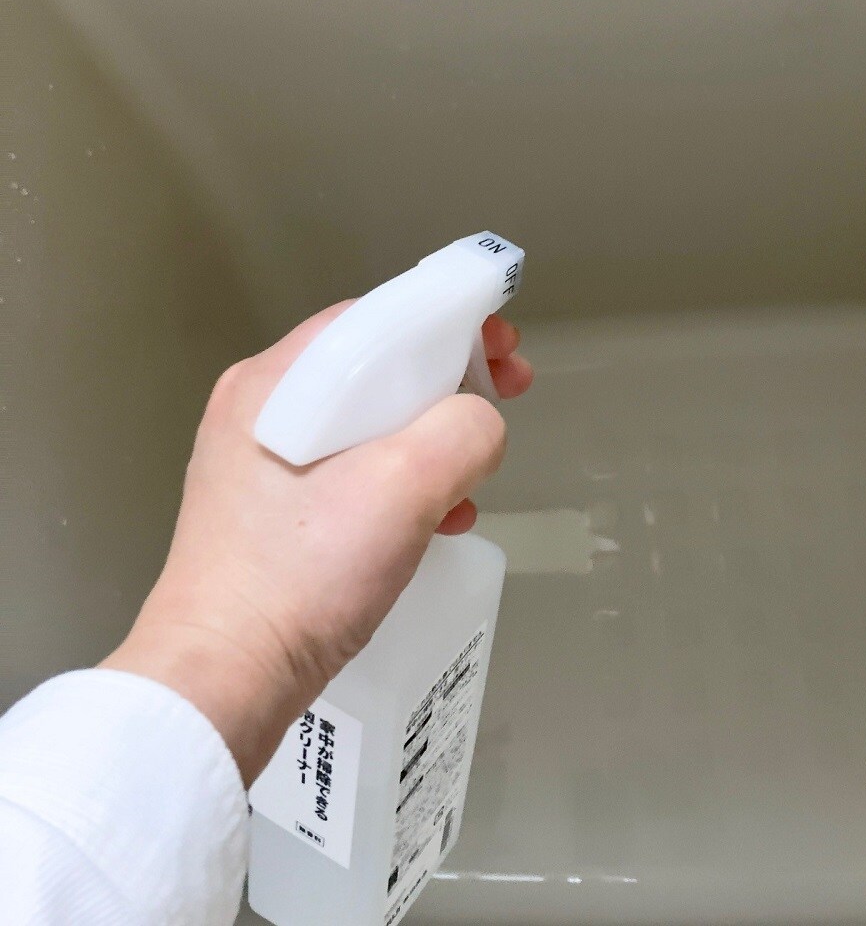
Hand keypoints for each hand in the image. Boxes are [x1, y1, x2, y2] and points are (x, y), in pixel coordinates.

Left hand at [102, 308, 531, 784]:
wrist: (222, 683)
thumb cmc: (303, 576)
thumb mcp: (402, 487)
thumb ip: (462, 431)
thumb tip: (479, 422)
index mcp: (277, 383)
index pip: (376, 319)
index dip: (450, 320)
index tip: (504, 346)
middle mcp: (263, 410)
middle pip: (374, 369)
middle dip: (450, 381)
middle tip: (506, 396)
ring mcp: (263, 464)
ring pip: (369, 424)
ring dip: (433, 439)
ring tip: (476, 474)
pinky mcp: (273, 514)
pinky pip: (352, 472)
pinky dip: (403, 483)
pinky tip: (439, 520)